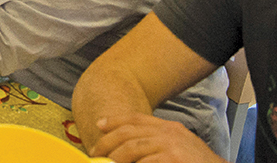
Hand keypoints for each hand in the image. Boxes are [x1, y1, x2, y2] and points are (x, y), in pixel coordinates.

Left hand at [90, 114, 224, 161]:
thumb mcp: (179, 147)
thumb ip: (157, 144)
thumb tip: (130, 150)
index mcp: (169, 127)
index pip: (136, 118)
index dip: (114, 120)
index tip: (98, 125)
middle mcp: (169, 132)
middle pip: (129, 132)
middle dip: (109, 143)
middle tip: (97, 154)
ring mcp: (172, 145)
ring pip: (133, 147)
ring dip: (116, 157)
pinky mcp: (174, 158)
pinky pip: (145, 162)